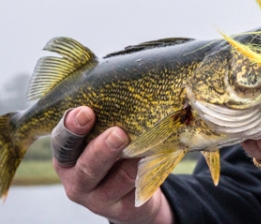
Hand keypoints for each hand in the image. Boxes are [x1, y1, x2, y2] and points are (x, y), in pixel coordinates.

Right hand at [51, 106, 173, 223]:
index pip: (62, 141)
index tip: (86, 112)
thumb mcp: (103, 135)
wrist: (132, 191)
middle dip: (103, 150)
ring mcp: (97, 199)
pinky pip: (137, 188)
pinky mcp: (121, 209)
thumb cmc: (116, 151)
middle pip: (87, 167)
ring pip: (118, 178)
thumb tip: (127, 95)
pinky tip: (154, 158)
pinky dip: (147, 171)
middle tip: (118, 134)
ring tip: (146, 145)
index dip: (72, 128)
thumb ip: (107, 121)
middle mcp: (76, 179)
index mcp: (67, 156)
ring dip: (134, 160)